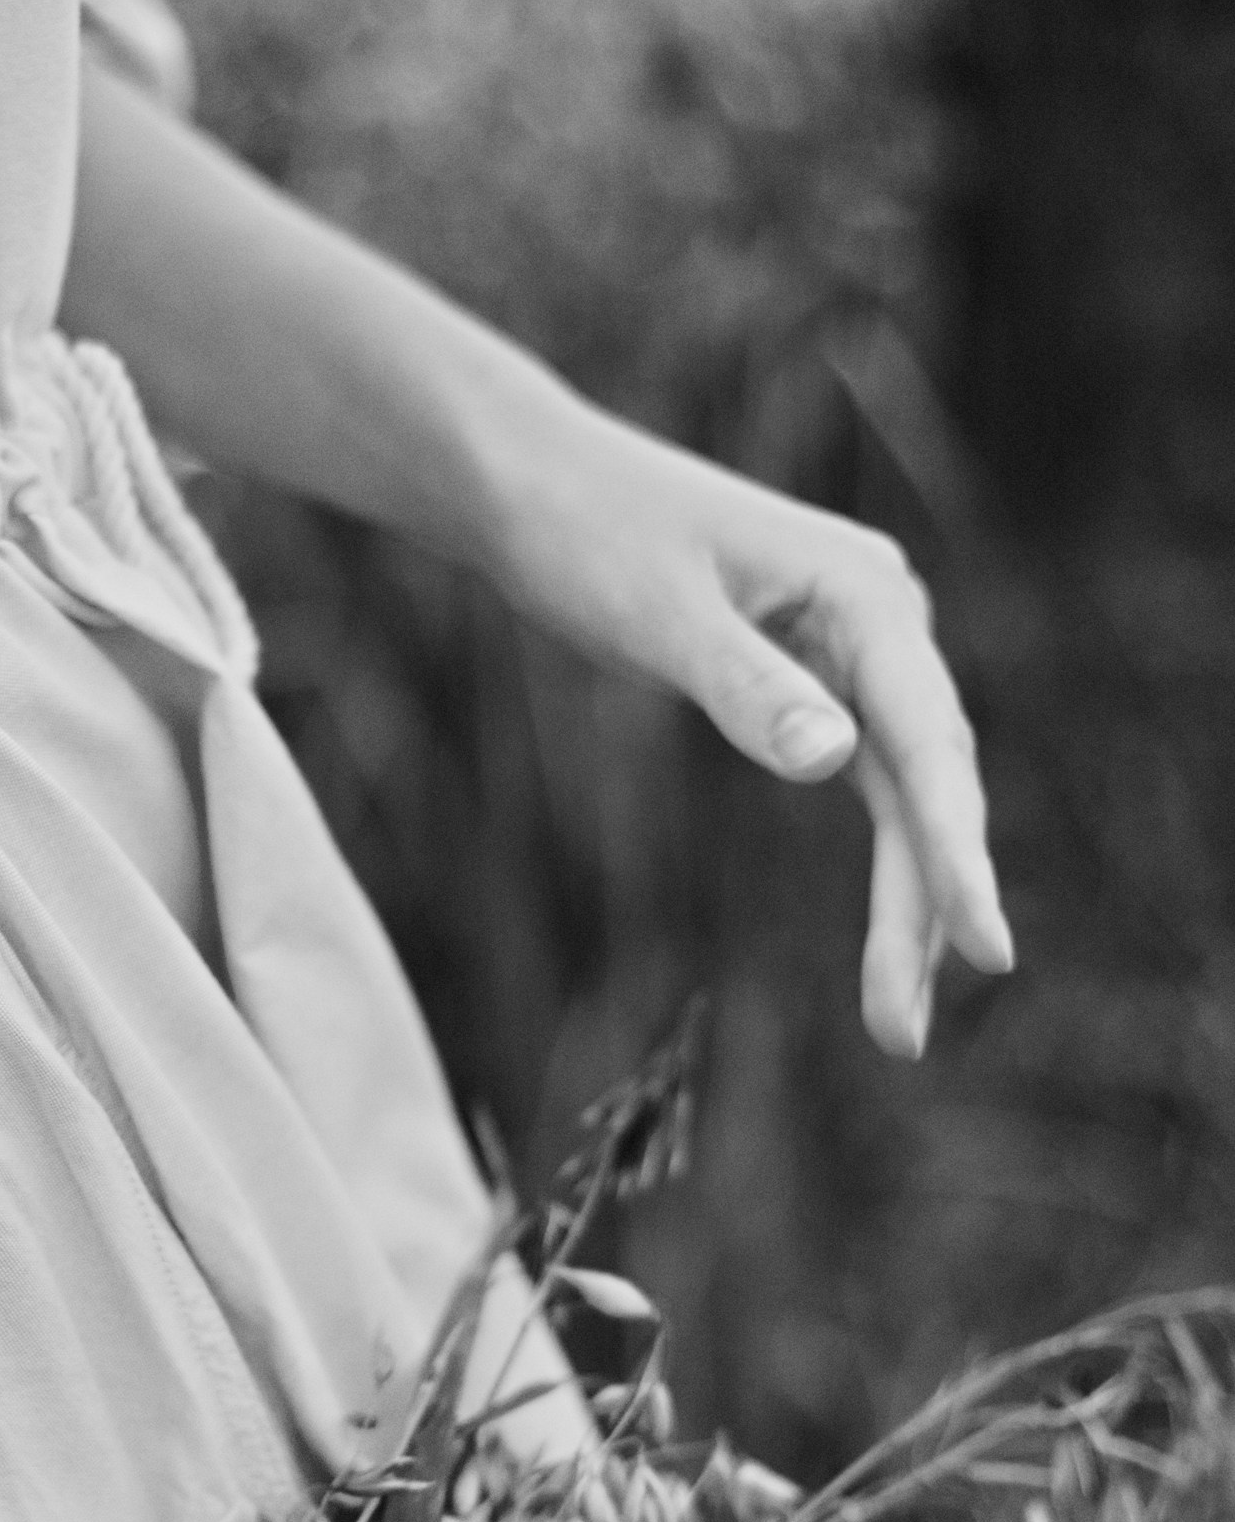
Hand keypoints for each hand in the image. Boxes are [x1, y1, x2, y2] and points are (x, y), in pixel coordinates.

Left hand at [471, 402, 1013, 1056]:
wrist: (536, 486)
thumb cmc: (589, 536)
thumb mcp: (660, 618)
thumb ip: (746, 688)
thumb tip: (835, 759)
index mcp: (865, 595)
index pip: (928, 745)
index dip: (955, 854)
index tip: (984, 947)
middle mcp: (881, 619)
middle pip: (929, 784)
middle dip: (925, 909)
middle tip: (905, 1035)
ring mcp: (855, 648)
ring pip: (905, 793)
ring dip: (905, 902)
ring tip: (896, 1025)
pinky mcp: (815, 673)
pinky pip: (870, 779)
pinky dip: (882, 854)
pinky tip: (890, 935)